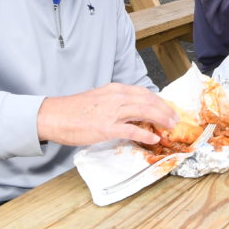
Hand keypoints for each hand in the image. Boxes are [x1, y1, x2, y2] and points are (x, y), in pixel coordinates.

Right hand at [36, 83, 177, 146]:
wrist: (54, 115)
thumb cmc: (74, 109)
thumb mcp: (99, 98)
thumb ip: (116, 102)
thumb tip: (131, 110)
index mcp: (115, 89)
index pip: (144, 93)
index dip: (159, 101)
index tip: (167, 108)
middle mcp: (117, 97)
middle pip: (149, 101)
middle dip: (165, 110)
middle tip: (175, 118)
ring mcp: (112, 112)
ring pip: (145, 112)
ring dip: (161, 119)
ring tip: (170, 126)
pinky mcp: (106, 127)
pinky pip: (132, 130)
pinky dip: (145, 134)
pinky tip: (154, 139)